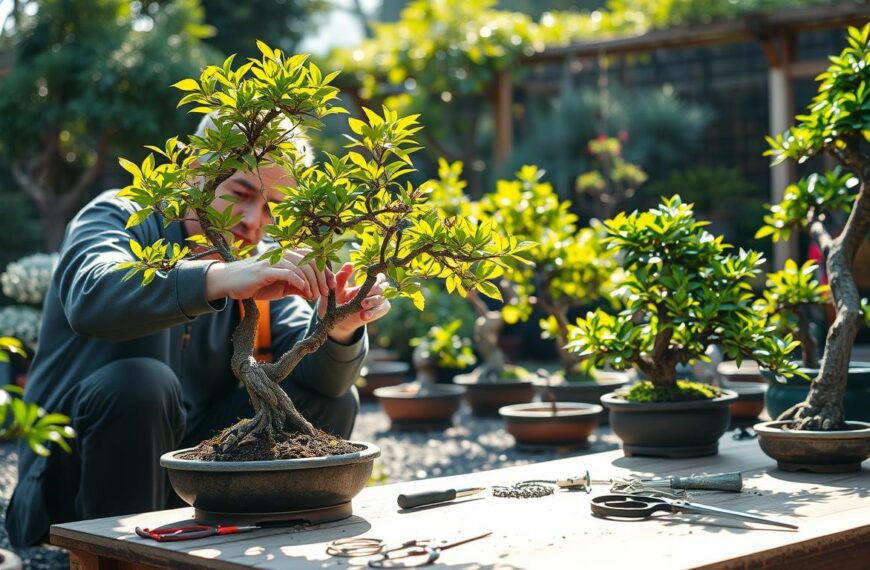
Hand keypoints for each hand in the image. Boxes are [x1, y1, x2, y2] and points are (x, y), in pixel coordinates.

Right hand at [205, 248, 334, 301]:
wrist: (230, 282)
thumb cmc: (257, 284)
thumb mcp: (282, 286)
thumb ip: (297, 286)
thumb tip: (313, 292)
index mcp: (287, 254)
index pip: (313, 256)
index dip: (325, 270)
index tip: (331, 285)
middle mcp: (282, 253)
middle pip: (310, 261)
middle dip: (322, 278)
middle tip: (326, 293)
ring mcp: (273, 260)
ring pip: (301, 267)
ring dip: (312, 283)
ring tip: (314, 296)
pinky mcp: (265, 269)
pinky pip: (288, 273)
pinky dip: (300, 282)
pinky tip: (304, 292)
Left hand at [320, 263, 389, 343]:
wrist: (336, 319)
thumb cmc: (336, 301)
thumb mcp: (336, 288)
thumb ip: (342, 276)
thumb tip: (350, 264)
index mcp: (367, 282)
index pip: (379, 276)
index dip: (378, 276)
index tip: (371, 277)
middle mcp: (375, 290)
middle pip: (382, 286)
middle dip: (374, 290)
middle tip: (365, 292)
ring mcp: (378, 301)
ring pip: (382, 298)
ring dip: (373, 301)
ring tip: (362, 305)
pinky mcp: (379, 311)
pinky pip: (383, 309)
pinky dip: (374, 312)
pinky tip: (364, 316)